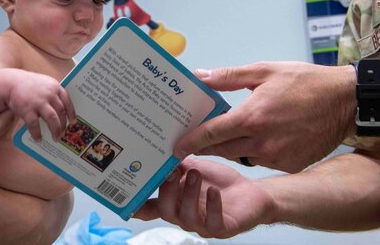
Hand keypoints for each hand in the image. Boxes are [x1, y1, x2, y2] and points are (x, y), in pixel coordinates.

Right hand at [4, 69, 75, 140]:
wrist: (11, 82)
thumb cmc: (29, 86)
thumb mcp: (45, 84)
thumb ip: (54, 94)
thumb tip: (62, 114)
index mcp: (55, 87)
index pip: (67, 101)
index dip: (71, 113)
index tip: (73, 122)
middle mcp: (49, 94)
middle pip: (60, 113)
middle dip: (63, 125)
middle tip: (62, 134)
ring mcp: (38, 102)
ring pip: (52, 119)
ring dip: (55, 130)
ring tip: (55, 138)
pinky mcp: (27, 109)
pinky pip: (35, 125)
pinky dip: (37, 133)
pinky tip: (38, 139)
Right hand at [134, 157, 274, 238]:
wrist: (251, 192)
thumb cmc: (219, 182)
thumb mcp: (194, 168)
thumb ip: (177, 165)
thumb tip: (161, 152)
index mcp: (175, 201)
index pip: (150, 207)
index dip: (138, 206)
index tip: (128, 198)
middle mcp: (184, 215)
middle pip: (166, 211)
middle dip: (167, 191)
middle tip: (173, 173)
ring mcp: (202, 224)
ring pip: (187, 217)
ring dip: (189, 194)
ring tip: (194, 174)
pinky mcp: (221, 228)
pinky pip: (213, 222)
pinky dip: (212, 206)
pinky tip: (214, 192)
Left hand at [175, 62, 355, 172]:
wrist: (346, 102)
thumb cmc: (306, 82)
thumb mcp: (265, 71)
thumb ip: (229, 77)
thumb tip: (201, 76)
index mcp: (253, 117)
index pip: (211, 134)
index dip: (191, 141)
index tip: (176, 147)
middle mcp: (263, 141)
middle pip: (222, 148)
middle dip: (207, 144)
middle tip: (193, 138)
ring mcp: (277, 156)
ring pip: (242, 156)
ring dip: (231, 146)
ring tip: (227, 131)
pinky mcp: (290, 164)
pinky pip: (262, 160)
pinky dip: (255, 150)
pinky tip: (258, 135)